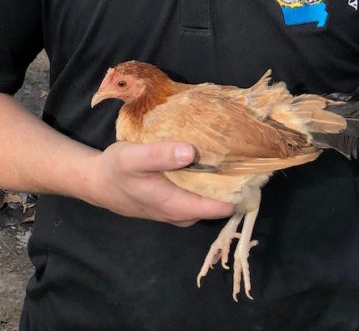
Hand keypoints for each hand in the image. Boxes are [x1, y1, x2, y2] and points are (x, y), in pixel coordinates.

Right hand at [87, 141, 234, 226]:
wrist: (97, 182)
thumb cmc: (116, 170)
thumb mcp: (134, 158)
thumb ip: (161, 155)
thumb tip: (191, 152)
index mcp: (178, 206)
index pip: (224, 206)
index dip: (241, 187)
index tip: (253, 163)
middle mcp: (184, 213)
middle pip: (221, 202)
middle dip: (234, 181)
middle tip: (243, 151)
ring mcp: (180, 210)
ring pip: (211, 197)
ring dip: (221, 179)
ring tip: (230, 151)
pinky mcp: (175, 202)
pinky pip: (200, 193)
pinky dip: (207, 179)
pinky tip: (208, 159)